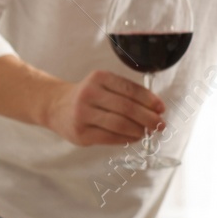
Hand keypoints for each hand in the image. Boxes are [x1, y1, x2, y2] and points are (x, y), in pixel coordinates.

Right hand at [43, 69, 164, 145]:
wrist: (55, 106)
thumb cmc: (88, 96)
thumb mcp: (103, 85)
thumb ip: (126, 93)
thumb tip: (155, 110)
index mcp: (99, 78)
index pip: (130, 89)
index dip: (149, 100)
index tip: (161, 108)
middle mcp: (89, 94)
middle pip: (127, 108)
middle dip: (148, 118)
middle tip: (160, 124)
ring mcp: (83, 114)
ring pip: (119, 124)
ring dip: (139, 130)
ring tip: (147, 132)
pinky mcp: (80, 133)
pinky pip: (110, 137)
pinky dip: (126, 139)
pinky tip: (134, 138)